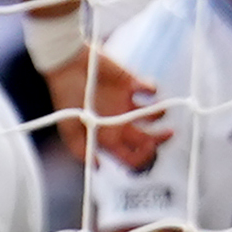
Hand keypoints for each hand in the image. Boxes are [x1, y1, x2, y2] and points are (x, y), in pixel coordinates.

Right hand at [47, 43, 165, 169]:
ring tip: (156, 109)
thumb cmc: (65, 95)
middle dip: (160, 139)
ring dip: (160, 113)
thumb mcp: (68, 128)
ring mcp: (127, 104)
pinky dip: (152, 88)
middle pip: (148, 139)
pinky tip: (143, 88)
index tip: (147, 147)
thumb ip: (80, 149)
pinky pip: (150, 89)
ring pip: (154, 115)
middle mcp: (119, 122)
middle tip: (166, 134)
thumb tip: (97, 167)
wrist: (67, 64)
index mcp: (107, 136)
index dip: (142, 157)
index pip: (130, 156)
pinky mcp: (131, 84)